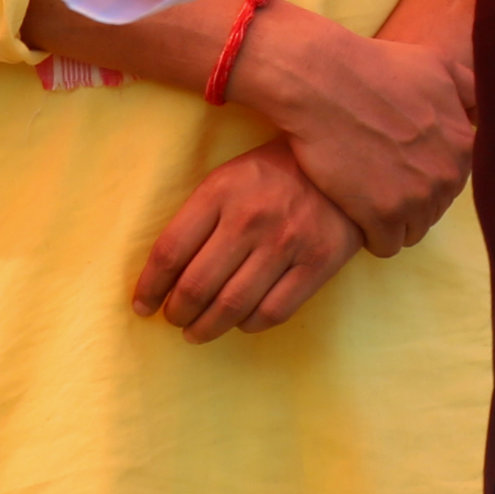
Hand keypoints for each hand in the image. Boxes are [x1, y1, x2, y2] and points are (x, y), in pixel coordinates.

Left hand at [135, 140, 366, 338]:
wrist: (350, 162)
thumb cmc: (277, 173)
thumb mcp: (230, 176)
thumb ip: (199, 217)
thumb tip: (167, 274)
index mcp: (221, 190)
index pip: (170, 251)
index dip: (149, 287)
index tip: (143, 306)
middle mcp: (252, 217)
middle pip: (197, 285)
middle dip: (177, 313)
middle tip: (174, 319)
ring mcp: (288, 241)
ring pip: (232, 305)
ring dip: (206, 328)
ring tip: (197, 332)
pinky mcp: (320, 261)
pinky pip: (274, 311)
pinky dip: (250, 325)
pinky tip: (241, 322)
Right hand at [228, 4, 472, 254]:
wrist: (322, 80)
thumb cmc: (377, 69)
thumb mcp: (440, 66)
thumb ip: (472, 93)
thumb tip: (484, 115)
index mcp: (466, 145)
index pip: (455, 182)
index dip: (425, 174)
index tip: (402, 160)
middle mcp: (449, 174)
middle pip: (435, 209)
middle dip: (411, 198)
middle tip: (378, 173)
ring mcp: (418, 197)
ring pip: (413, 231)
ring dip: (392, 219)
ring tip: (367, 190)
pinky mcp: (383, 215)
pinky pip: (387, 246)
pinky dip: (371, 234)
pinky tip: (357, 209)